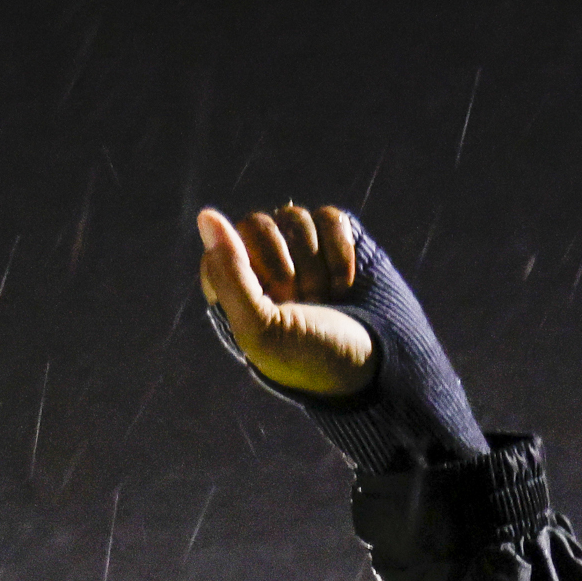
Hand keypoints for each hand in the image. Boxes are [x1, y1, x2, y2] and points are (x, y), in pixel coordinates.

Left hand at [196, 204, 378, 397]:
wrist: (374, 366)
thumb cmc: (309, 356)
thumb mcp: (260, 328)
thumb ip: (229, 273)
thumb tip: (207, 214)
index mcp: (231, 288)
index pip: (224, 245)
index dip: (252, 274)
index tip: (272, 307)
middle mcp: (261, 264)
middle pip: (259, 224)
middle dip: (287, 270)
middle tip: (302, 306)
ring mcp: (299, 248)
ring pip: (295, 217)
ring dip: (315, 267)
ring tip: (325, 300)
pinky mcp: (335, 238)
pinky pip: (329, 217)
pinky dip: (340, 253)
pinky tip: (345, 285)